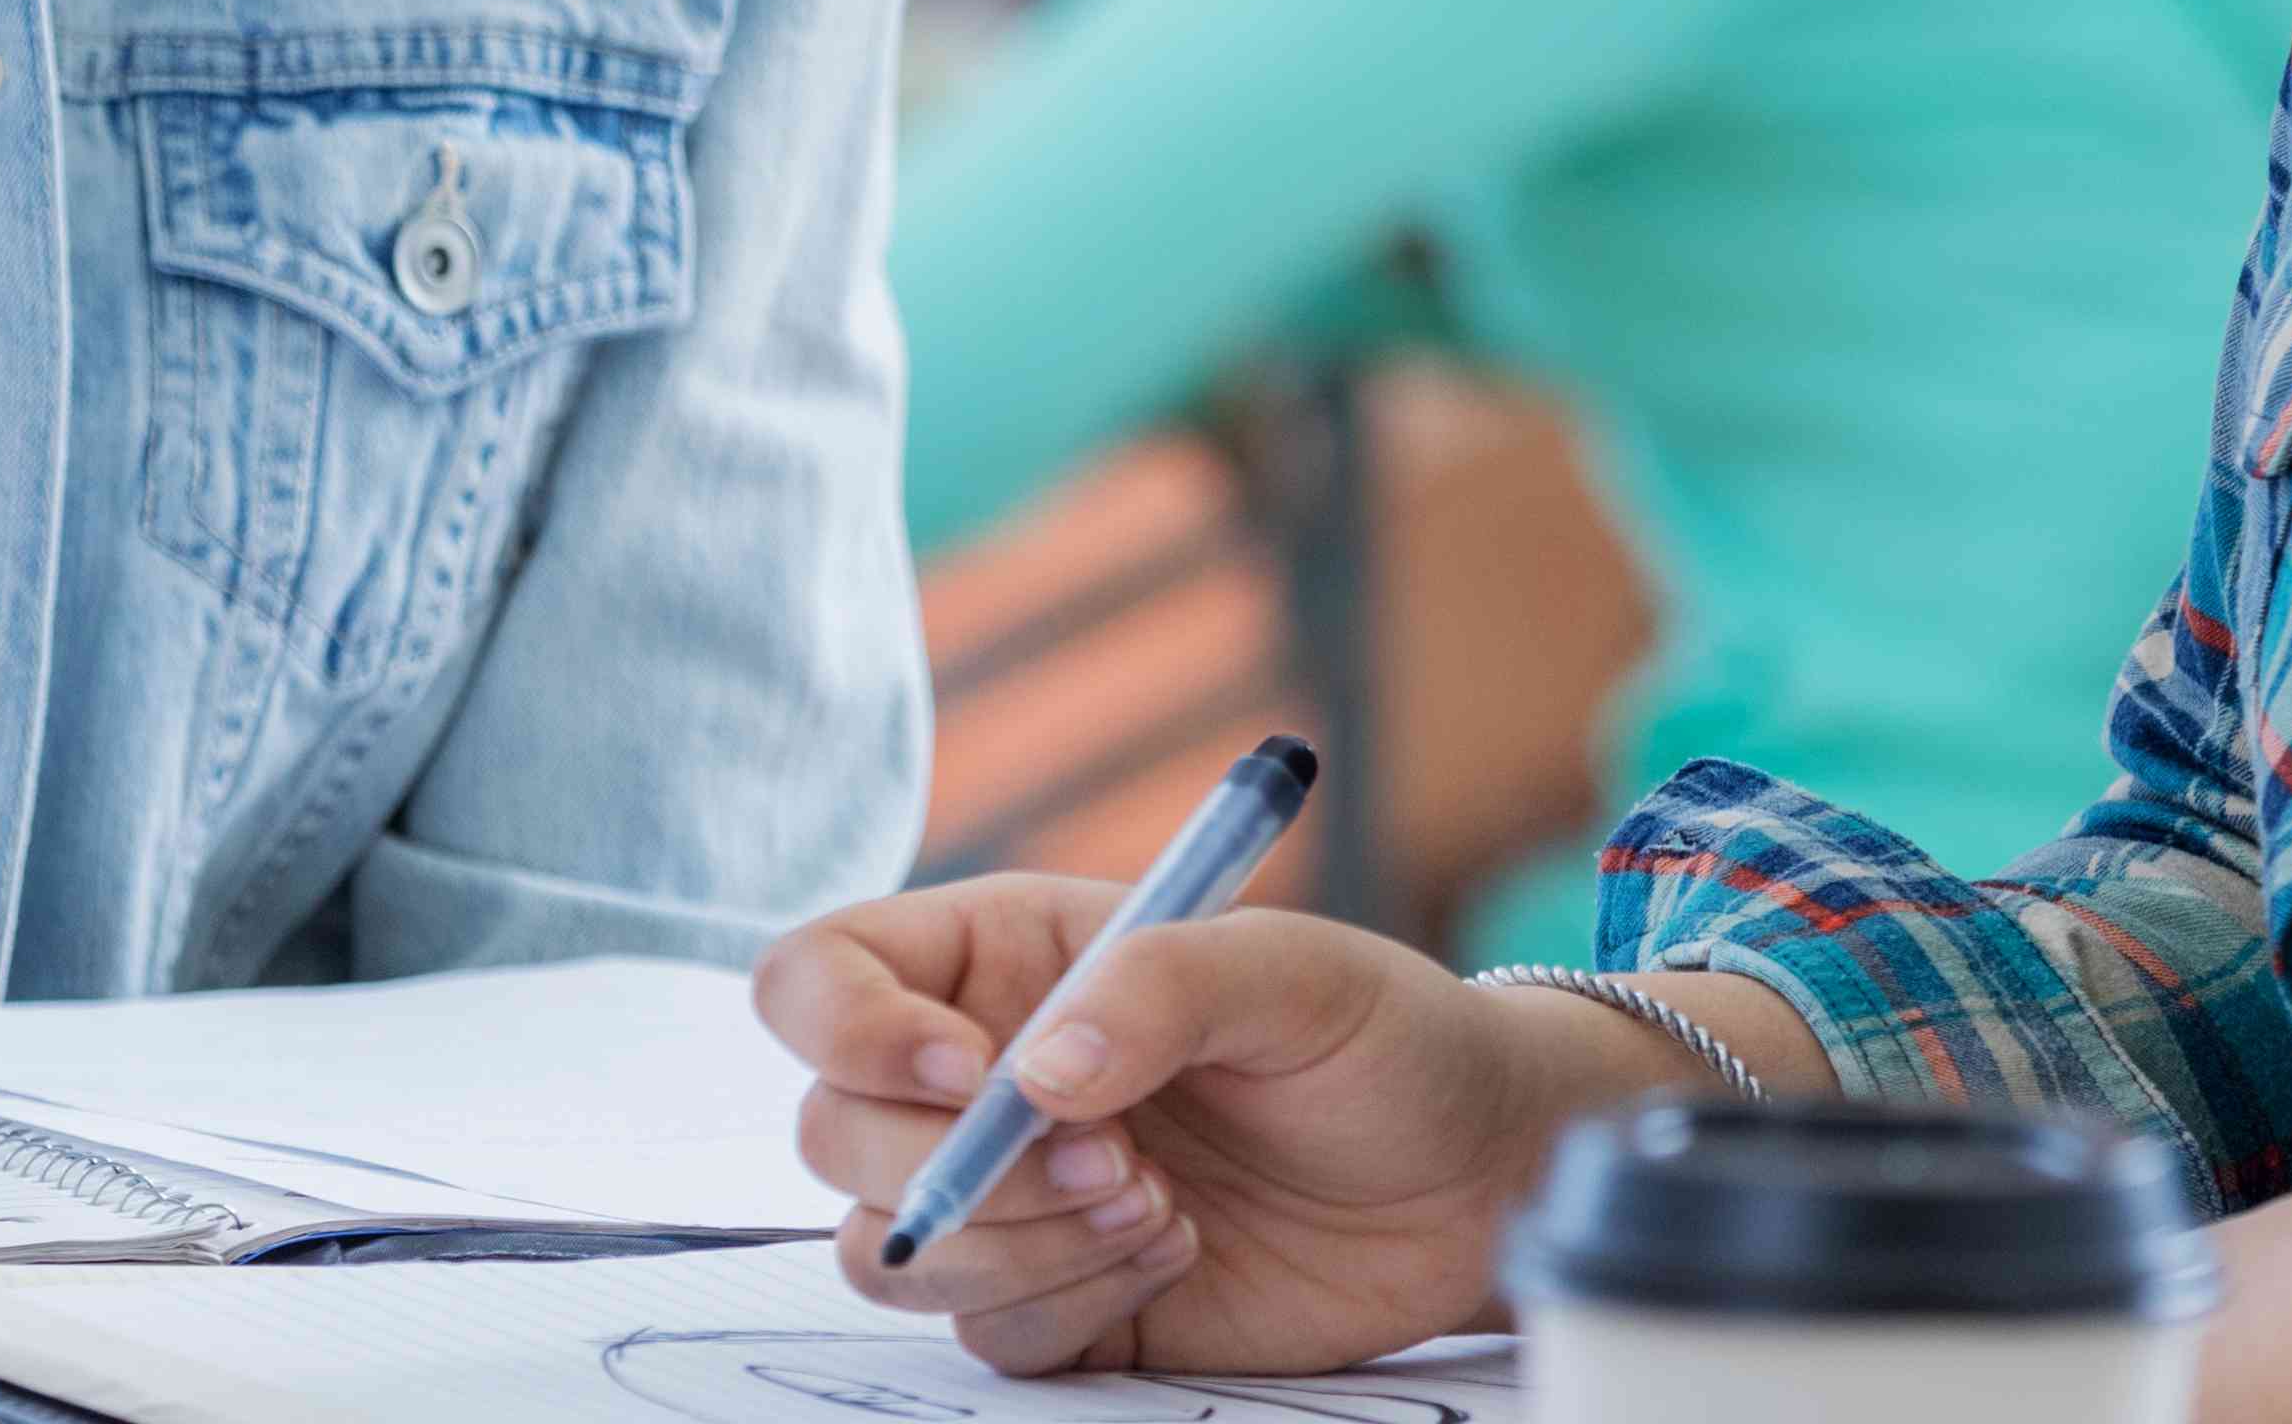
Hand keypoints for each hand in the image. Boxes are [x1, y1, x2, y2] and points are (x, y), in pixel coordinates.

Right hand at [756, 876, 1685, 1378]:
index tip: (969, 1073)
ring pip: (891, 1250)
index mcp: (1003, 958)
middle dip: (955, 1165)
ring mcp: (1013, 1199)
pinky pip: (986, 1332)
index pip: (821, 977)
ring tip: (1157, 1205)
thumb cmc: (1385, 1038)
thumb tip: (1036, 1075)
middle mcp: (981, 1079)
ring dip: (1010, 1245)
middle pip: (833, 1133)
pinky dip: (1065, 1304)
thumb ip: (1163, 987)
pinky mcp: (1060, 1302)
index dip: (850, 1028)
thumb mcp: (1296, 970)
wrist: (1471, 1180)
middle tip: (1112, 1157)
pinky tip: (1174, 1255)